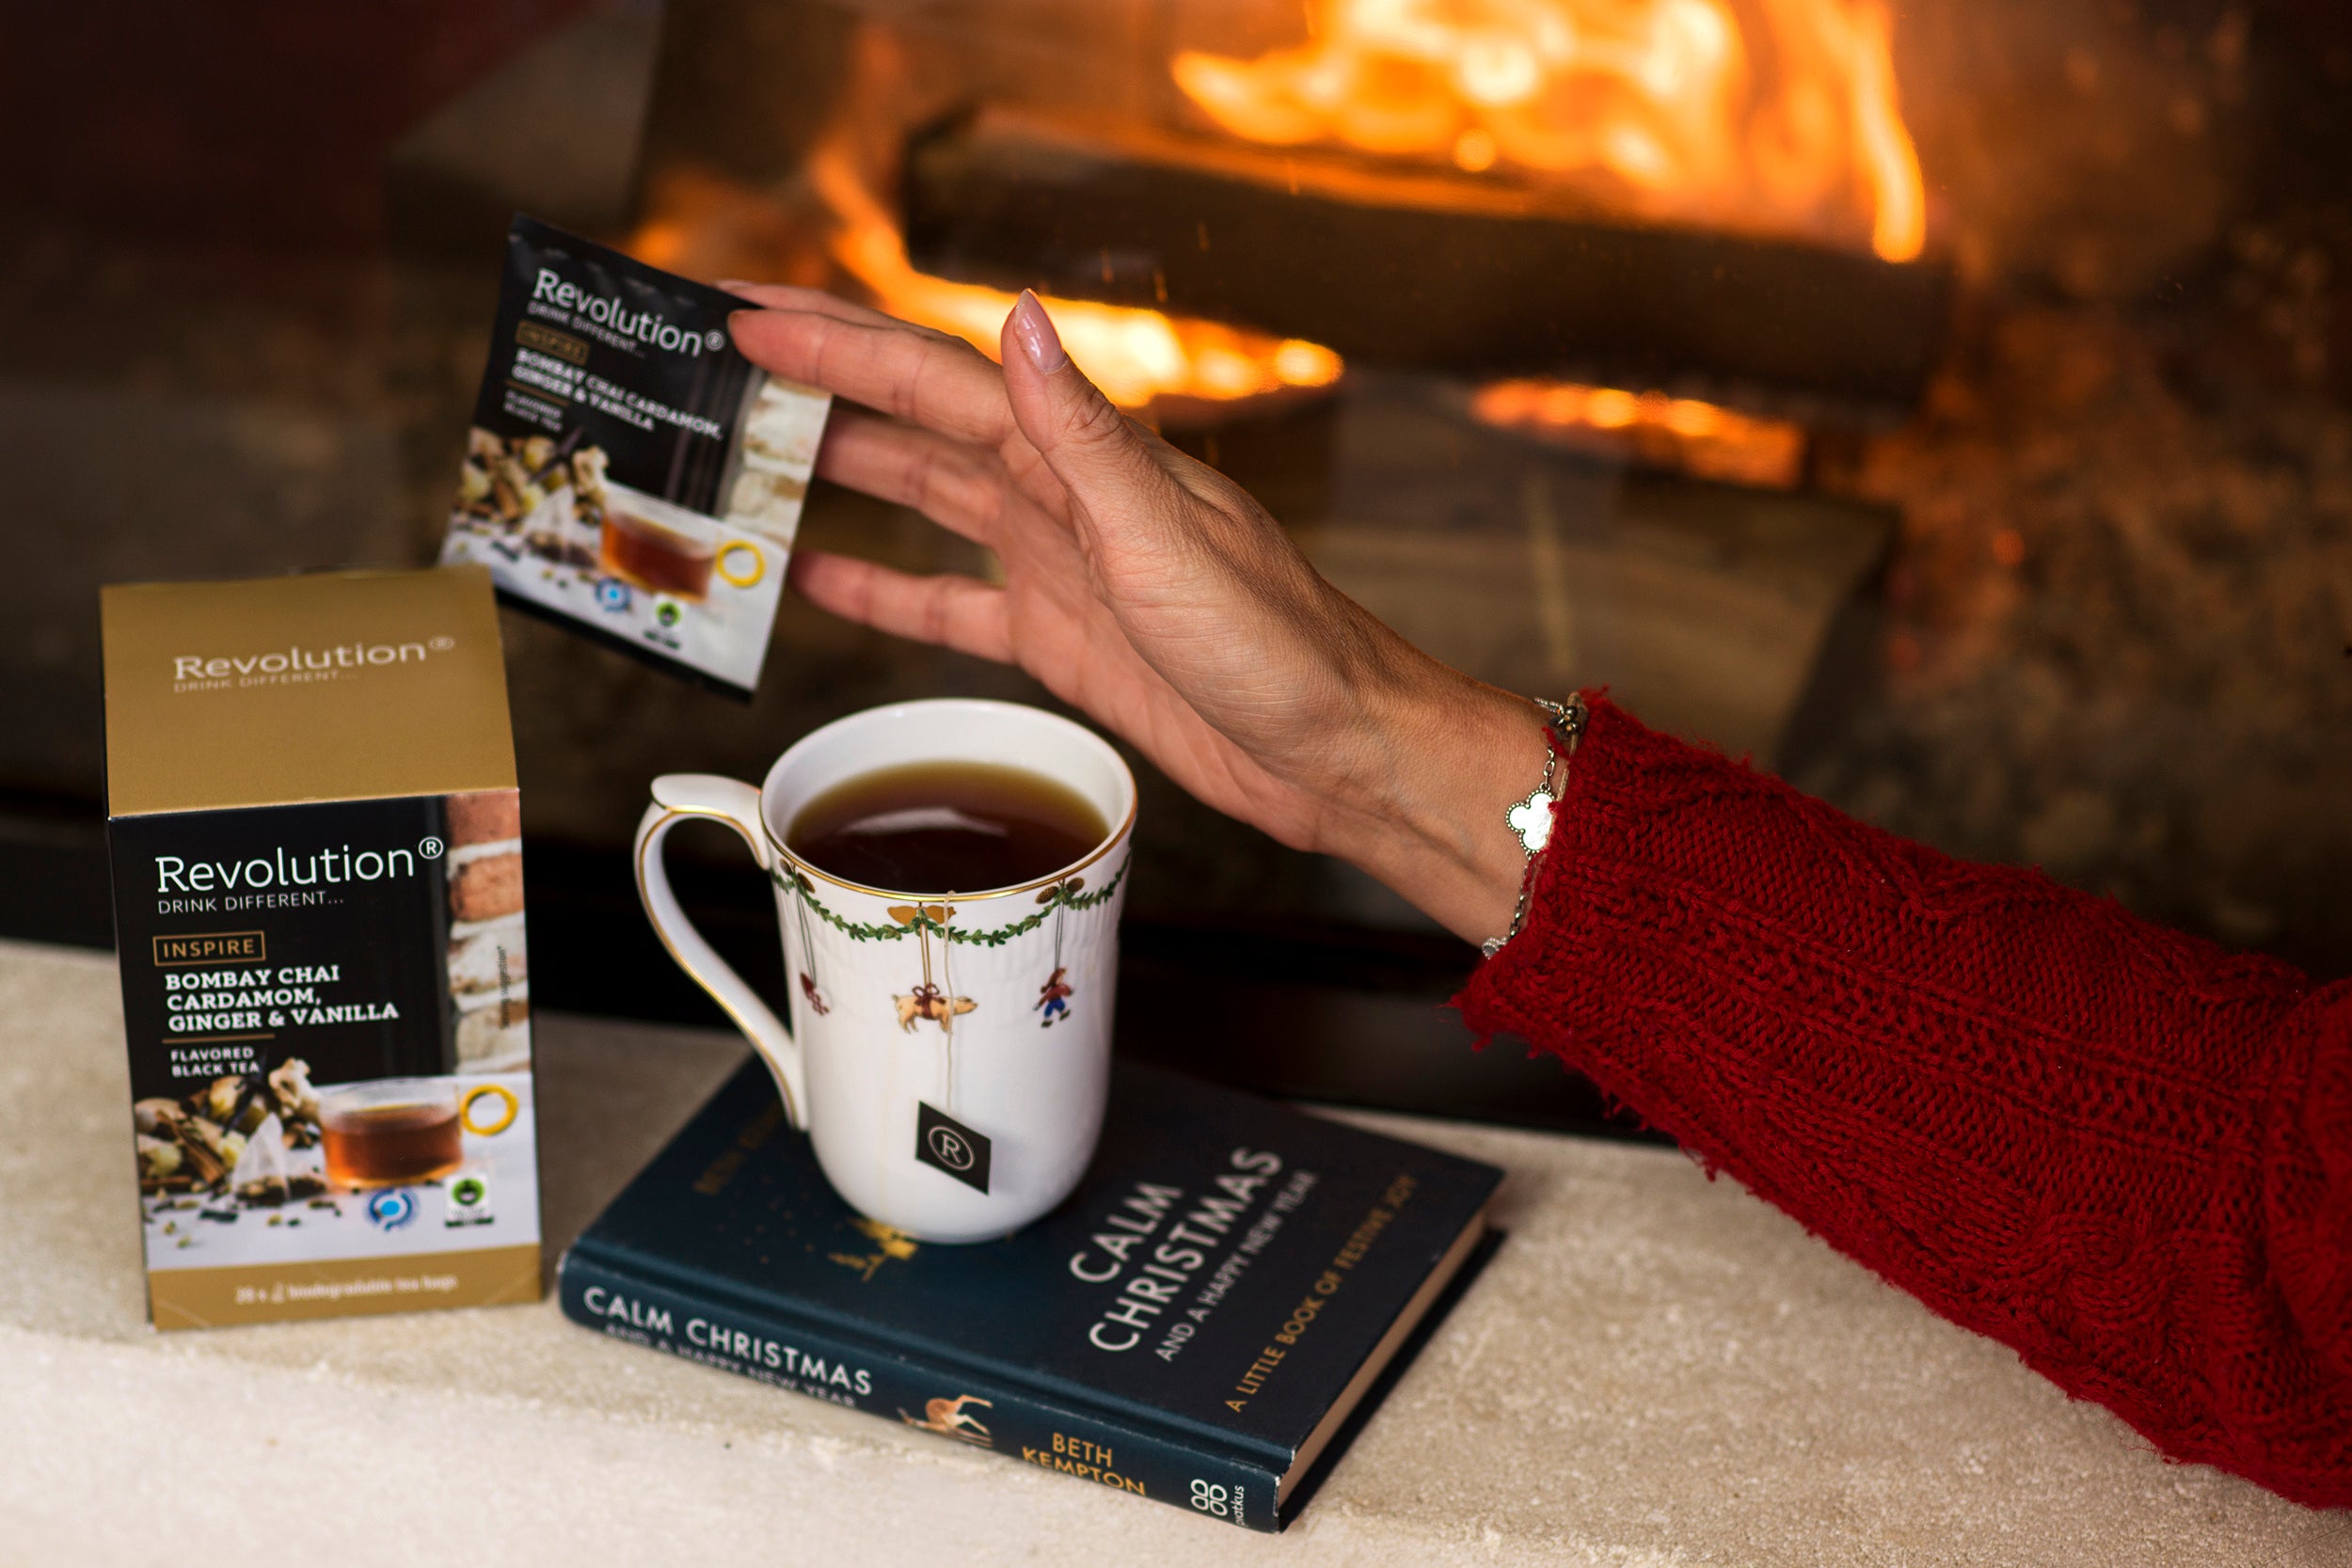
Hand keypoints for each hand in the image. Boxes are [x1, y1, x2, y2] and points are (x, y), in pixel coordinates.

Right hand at [727, 288, 1548, 944]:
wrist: (1335, 751)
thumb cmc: (1277, 645)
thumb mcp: (1166, 537)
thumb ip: (1083, 435)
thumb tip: (1017, 315)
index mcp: (1084, 457)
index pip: (936, 378)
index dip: (839, 344)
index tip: (750, 315)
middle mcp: (1063, 497)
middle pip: (918, 423)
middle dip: (825, 386)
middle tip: (727, 360)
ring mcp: (1058, 566)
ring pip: (926, 501)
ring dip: (843, 473)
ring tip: (752, 455)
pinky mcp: (1061, 638)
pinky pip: (950, 604)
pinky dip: (885, 591)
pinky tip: (822, 579)